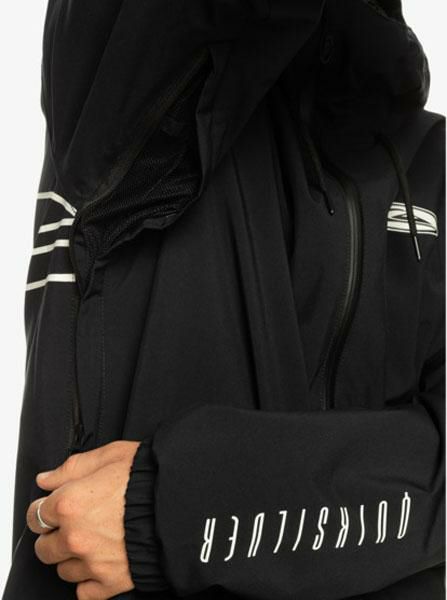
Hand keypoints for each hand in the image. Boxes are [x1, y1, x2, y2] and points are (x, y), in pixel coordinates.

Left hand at [26, 441, 139, 599]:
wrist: (183, 502)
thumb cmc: (150, 476)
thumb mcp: (111, 455)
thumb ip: (73, 467)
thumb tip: (47, 479)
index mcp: (70, 503)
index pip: (35, 514)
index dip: (46, 508)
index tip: (55, 507)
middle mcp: (76, 536)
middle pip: (44, 547)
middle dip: (55, 535)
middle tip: (76, 523)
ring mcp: (92, 563)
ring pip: (64, 570)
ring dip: (74, 557)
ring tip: (95, 540)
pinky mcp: (110, 582)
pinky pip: (84, 592)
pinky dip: (90, 580)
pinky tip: (103, 561)